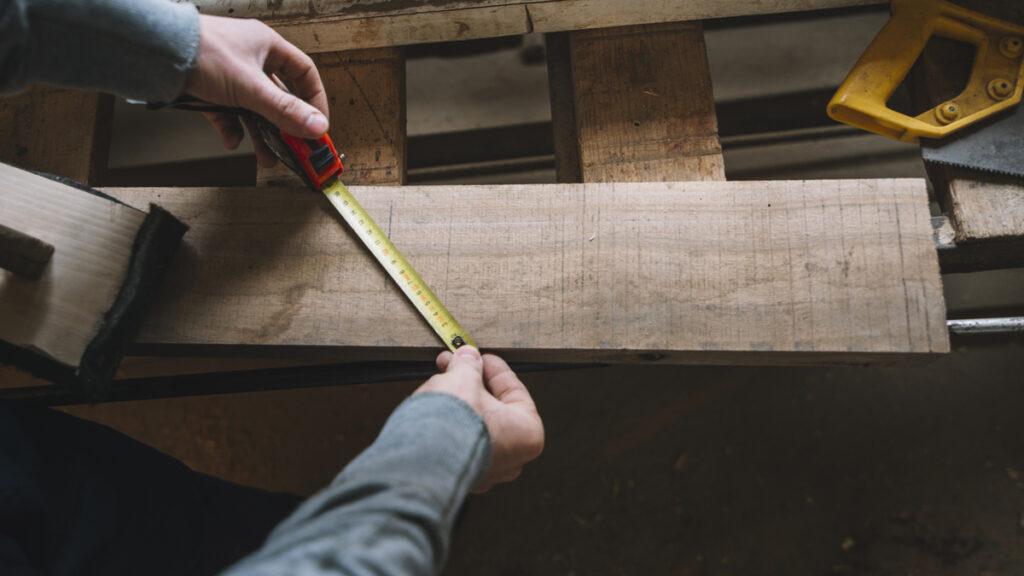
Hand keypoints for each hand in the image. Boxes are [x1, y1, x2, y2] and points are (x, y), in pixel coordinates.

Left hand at [183, 15, 328, 166]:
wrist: (154, 52)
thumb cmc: (201, 52)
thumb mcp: (251, 86)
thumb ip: (285, 110)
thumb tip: (318, 128)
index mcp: (266, 46)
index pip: (304, 73)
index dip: (314, 100)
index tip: (317, 125)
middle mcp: (250, 58)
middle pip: (278, 97)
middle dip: (285, 126)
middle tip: (293, 148)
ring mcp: (228, 74)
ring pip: (254, 108)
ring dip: (261, 134)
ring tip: (266, 157)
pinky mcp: (208, 88)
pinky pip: (228, 112)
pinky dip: (232, 128)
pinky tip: (232, 140)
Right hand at [414, 347, 544, 492]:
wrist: (422, 462)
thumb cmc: (455, 427)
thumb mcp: (463, 380)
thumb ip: (468, 365)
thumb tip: (467, 357)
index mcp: (527, 433)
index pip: (515, 392)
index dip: (495, 370)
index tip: (482, 359)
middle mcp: (511, 458)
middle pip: (493, 409)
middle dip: (472, 384)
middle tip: (456, 366)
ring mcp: (485, 471)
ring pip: (474, 426)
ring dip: (458, 402)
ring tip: (439, 383)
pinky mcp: (459, 476)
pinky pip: (458, 443)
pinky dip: (449, 424)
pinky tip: (434, 408)